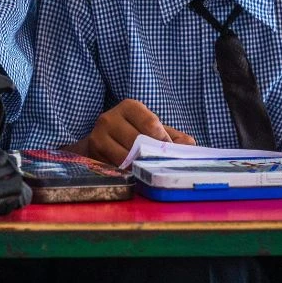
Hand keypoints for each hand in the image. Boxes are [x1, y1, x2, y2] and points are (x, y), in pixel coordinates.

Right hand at [65, 99, 195, 165]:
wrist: (103, 141)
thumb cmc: (134, 133)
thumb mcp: (153, 129)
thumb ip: (173, 136)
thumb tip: (189, 145)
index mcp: (129, 107)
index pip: (150, 124)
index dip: (163, 140)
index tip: (169, 151)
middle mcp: (109, 118)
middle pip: (137, 141)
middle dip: (151, 155)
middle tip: (161, 165)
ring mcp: (98, 137)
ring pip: (125, 157)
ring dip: (139, 167)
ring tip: (148, 172)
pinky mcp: (92, 154)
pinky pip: (114, 167)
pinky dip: (126, 173)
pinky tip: (134, 175)